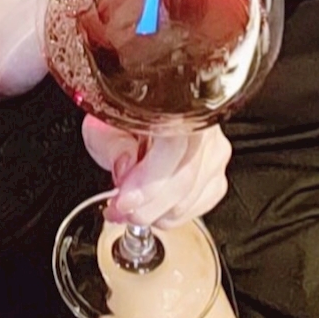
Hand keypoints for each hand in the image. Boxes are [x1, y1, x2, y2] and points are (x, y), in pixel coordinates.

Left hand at [81, 114, 231, 229]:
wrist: (139, 120)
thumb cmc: (121, 118)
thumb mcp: (103, 125)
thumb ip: (111, 145)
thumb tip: (125, 168)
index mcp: (174, 102)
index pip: (174, 145)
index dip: (150, 180)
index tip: (125, 201)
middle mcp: (202, 124)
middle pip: (185, 176)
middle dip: (147, 205)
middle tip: (118, 210)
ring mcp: (213, 150)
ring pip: (192, 197)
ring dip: (156, 212)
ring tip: (129, 208)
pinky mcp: (215, 174)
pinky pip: (199, 205)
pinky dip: (171, 214)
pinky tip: (152, 207)